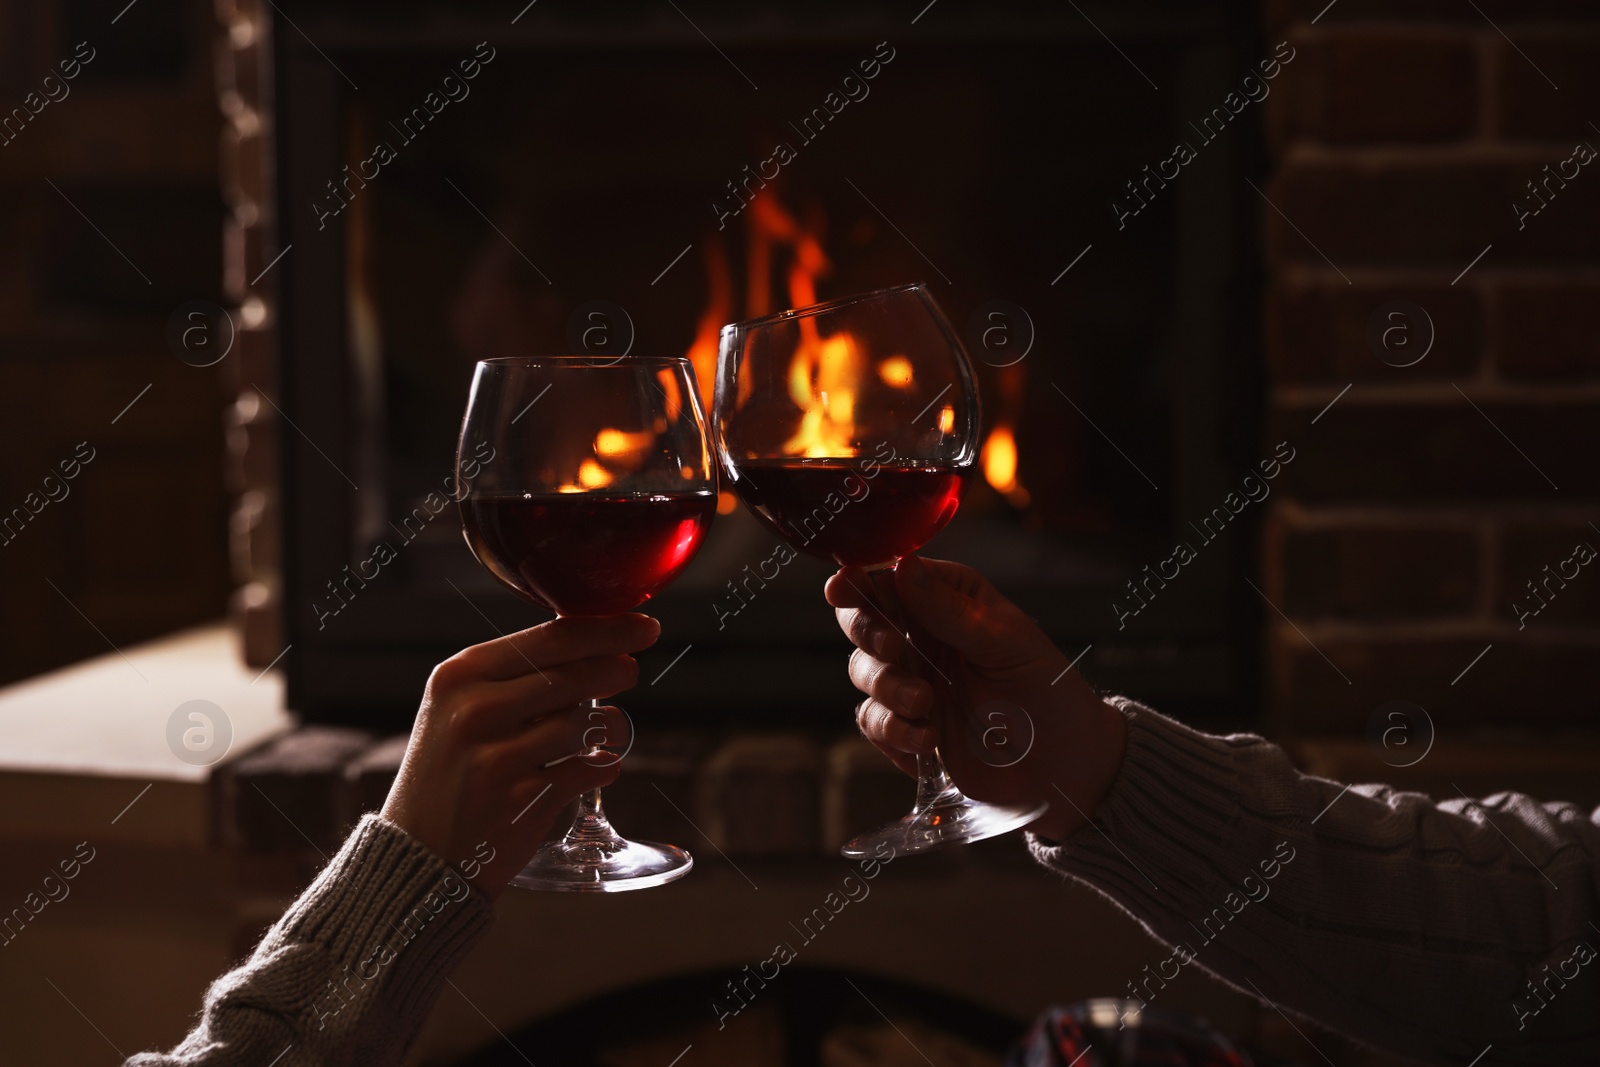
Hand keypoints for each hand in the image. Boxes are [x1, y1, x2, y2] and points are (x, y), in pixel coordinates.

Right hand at [381, 614, 659, 897]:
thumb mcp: (458, 710)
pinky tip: (599, 767)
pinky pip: (587, 770)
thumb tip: (594, 648)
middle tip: (630, 670)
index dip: (607, 631)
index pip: (550, 639)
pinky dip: (603, 767)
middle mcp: (475, 710)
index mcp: (460, 676)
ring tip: (609, 730)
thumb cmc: (449, 773)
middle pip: (572, 676)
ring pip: (585, 723)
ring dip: (610, 725)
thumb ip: (514, 678)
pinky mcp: (521, 800)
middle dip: (615, 670)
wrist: (418, 855)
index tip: (643, 627)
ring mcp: (497, 756)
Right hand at [825, 555, 1125, 842]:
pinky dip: (894, 732)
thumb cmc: (1047, 691)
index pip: (890, 579)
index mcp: (948, 601)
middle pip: (863, 621)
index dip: (859, 581)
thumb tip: (903, 567)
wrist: (1063, 767)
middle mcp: (923, 637)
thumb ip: (950, 610)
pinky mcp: (908, 727)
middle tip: (895, 651)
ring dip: (888, 690)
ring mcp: (912, 682)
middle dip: (869, 635)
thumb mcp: (1005, 642)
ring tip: (927, 707)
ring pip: (864, 673)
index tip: (842, 589)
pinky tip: (930, 741)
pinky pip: (873, 723)